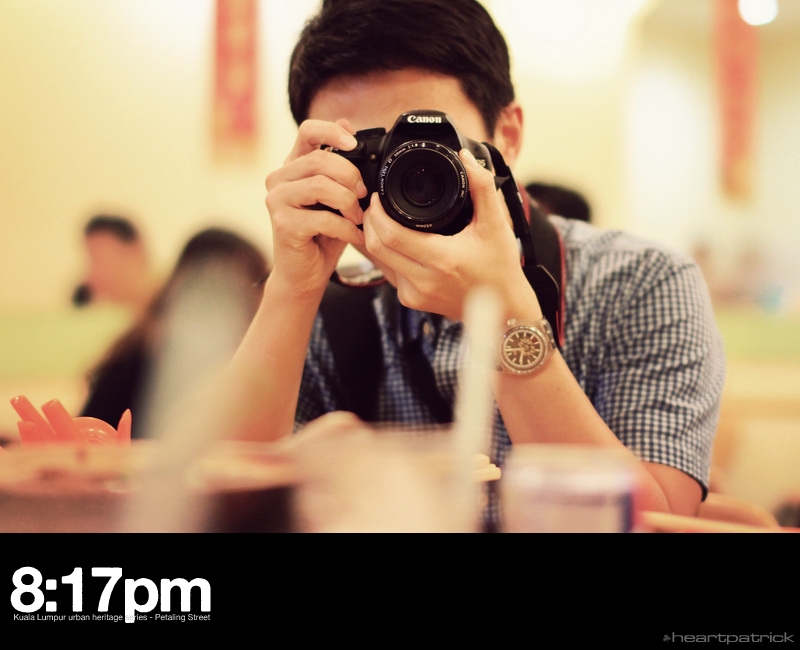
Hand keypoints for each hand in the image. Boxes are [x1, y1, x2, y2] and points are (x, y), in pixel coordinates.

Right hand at [264, 119, 367, 295]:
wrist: (304, 274)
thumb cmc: (322, 235)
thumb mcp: (337, 196)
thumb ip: (341, 164)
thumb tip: (347, 124)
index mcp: (293, 166)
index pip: (307, 131)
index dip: (332, 132)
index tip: (354, 144)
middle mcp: (279, 179)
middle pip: (320, 160)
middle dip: (351, 177)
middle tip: (363, 196)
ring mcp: (276, 200)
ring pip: (321, 186)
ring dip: (349, 203)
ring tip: (358, 218)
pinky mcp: (282, 224)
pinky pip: (324, 218)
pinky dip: (346, 229)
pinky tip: (355, 236)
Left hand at [362, 148, 537, 319]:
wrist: (503, 309)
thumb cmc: (500, 268)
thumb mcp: (495, 224)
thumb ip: (482, 187)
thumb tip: (467, 158)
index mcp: (441, 260)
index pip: (391, 235)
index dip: (377, 212)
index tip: (378, 196)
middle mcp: (423, 281)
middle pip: (377, 247)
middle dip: (370, 222)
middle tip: (374, 204)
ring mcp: (414, 295)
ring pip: (380, 261)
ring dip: (375, 238)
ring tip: (380, 218)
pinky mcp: (412, 302)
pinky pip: (389, 273)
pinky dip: (387, 255)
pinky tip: (392, 241)